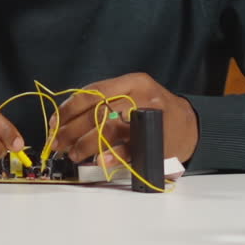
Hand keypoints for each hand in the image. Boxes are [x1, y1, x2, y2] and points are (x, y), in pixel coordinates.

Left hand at [51, 74, 198, 164]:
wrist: (190, 125)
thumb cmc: (155, 109)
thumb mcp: (134, 93)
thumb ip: (106, 100)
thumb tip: (66, 119)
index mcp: (133, 82)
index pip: (93, 92)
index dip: (70, 108)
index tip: (54, 122)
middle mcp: (141, 96)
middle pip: (98, 111)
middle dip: (72, 129)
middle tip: (57, 143)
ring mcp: (150, 119)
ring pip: (109, 129)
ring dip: (86, 144)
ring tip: (73, 154)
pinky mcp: (156, 142)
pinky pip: (129, 150)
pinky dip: (110, 156)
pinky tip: (98, 162)